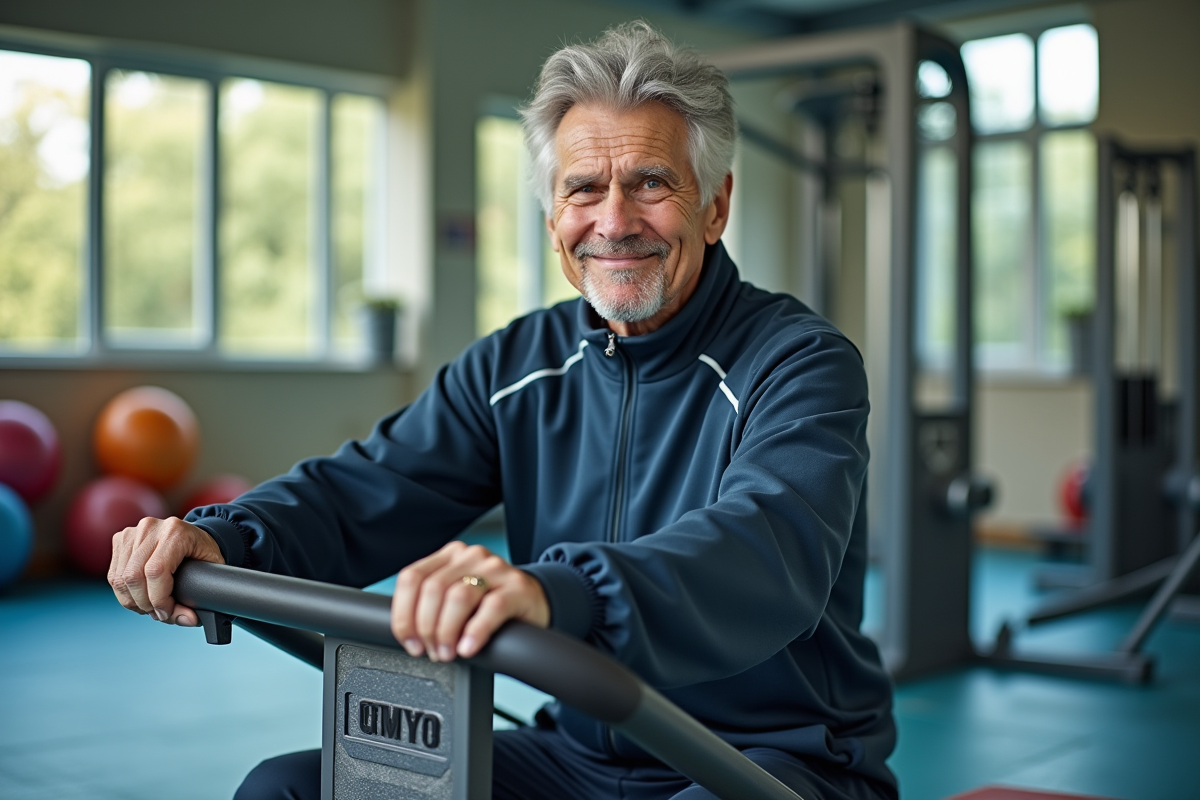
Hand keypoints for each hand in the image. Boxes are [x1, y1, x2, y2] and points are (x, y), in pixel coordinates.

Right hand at [108, 517, 224, 626]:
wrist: (192, 534)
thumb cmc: (202, 553)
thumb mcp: (211, 571)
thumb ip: (201, 596)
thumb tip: (188, 619)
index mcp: (175, 531)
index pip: (156, 571)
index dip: (159, 599)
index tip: (167, 612)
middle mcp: (151, 528)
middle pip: (134, 577)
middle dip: (145, 604)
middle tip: (159, 613)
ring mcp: (133, 532)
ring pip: (120, 579)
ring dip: (133, 601)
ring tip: (150, 607)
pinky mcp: (121, 539)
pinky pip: (114, 575)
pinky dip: (124, 593)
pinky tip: (140, 597)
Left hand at [391, 540, 548, 661]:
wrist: (535, 603)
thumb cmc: (490, 607)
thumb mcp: (456, 600)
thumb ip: (431, 606)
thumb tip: (407, 635)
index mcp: (449, 556)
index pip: (412, 578)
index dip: (404, 614)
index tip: (409, 641)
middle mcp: (470, 556)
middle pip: (432, 589)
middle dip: (426, 628)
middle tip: (433, 651)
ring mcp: (496, 568)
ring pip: (458, 597)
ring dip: (447, 632)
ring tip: (449, 653)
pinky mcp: (519, 587)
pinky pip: (492, 607)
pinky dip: (475, 631)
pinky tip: (469, 647)